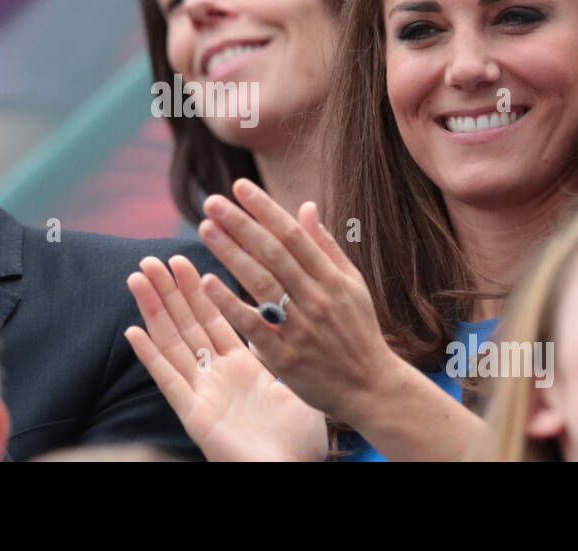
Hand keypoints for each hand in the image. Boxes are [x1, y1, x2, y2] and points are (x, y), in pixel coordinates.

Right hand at [124, 255, 327, 461]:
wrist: (292, 474)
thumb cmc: (299, 442)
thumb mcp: (295, 384)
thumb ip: (284, 348)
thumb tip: (285, 314)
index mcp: (242, 367)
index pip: (213, 318)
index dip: (196, 290)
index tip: (181, 258)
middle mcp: (216, 377)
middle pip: (187, 324)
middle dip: (168, 291)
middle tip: (151, 258)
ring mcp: (202, 394)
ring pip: (172, 343)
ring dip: (153, 311)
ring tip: (137, 278)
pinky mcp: (194, 416)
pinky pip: (169, 381)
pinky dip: (151, 357)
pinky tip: (133, 332)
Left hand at [194, 179, 397, 423]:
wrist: (371, 389)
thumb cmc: (358, 332)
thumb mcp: (353, 286)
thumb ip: (326, 246)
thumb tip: (305, 206)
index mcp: (333, 279)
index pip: (294, 235)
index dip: (266, 209)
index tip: (240, 186)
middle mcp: (317, 300)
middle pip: (274, 254)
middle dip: (242, 224)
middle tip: (212, 201)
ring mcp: (301, 328)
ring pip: (261, 283)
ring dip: (231, 253)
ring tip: (206, 228)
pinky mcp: (286, 357)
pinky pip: (254, 325)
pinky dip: (230, 303)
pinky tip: (206, 282)